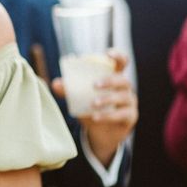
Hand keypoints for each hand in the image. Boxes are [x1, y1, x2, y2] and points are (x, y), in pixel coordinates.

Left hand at [52, 50, 137, 165]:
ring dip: (107, 99)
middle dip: (110, 80)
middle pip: (123, 80)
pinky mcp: (130, 117)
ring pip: (123, 97)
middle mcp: (124, 88)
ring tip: (93, 103)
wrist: (99, 132)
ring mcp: (129, 102)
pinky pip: (122, 115)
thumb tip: (55, 83)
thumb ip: (68, 90)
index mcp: (113, 77)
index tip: (108, 54)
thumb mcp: (78, 98)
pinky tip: (95, 117)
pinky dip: (107, 115)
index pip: (121, 63)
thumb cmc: (89, 107)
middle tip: (94, 85)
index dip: (118, 56)